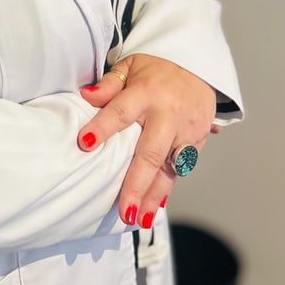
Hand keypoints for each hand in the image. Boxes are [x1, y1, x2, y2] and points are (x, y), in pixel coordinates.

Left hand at [77, 54, 215, 227]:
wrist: (199, 67)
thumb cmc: (157, 69)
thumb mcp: (130, 65)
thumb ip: (109, 84)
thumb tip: (86, 96)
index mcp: (146, 92)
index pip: (120, 111)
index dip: (103, 127)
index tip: (85, 144)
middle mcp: (167, 113)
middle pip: (150, 152)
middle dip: (136, 183)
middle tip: (123, 209)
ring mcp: (185, 130)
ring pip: (168, 168)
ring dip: (153, 196)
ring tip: (138, 219)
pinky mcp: (197, 141)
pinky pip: (180, 169)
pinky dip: (167, 189)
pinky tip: (154, 208)